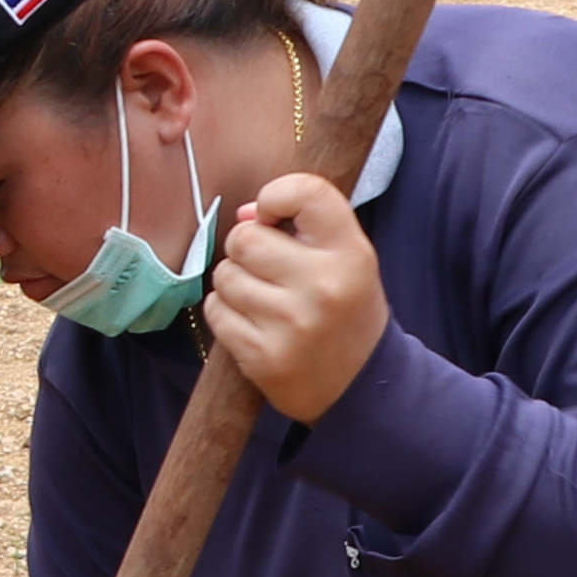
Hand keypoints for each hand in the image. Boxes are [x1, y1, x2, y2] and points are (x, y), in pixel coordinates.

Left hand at [206, 171, 385, 419]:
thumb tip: (244, 214)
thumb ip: (303, 224)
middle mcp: (323, 286)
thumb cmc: (345, 308)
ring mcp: (291, 324)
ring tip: (263, 298)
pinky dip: (226, 313)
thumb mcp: (347, 257)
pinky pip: (215, 311)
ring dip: (234, 282)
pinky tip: (253, 322)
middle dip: (246, 247)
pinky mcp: (262, 356)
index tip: (273, 217)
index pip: (305, 192)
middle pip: (245, 237)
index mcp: (350, 253)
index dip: (276, 196)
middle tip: (267, 267)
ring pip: (224, 275)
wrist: (360, 384)